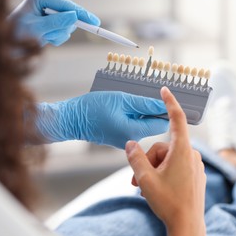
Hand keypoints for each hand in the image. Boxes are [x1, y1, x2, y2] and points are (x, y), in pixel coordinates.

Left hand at [9, 0, 99, 45]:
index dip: (82, 13)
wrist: (6, 46)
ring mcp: (49, 13)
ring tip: (42, 37)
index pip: (66, 4)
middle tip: (50, 35)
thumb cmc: (15, 35)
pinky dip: (55, 39)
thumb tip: (74, 16)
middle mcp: (46, 2)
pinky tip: (44, 39)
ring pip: (67, 26)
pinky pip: (62, 32)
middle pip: (69, 15)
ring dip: (57, 35)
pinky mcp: (51, 22)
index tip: (94, 22)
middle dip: (61, 28)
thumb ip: (56, 22)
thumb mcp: (37, 29)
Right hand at [35, 91, 168, 148]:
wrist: (71, 119)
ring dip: (141, 112)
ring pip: (142, 124)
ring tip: (128, 101)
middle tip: (143, 95)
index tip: (163, 97)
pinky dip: (132, 116)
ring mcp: (125, 139)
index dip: (164, 110)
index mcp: (135, 132)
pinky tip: (122, 107)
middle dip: (152, 110)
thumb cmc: (93, 109)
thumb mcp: (122, 101)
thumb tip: (162, 105)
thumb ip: (144, 104)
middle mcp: (132, 139)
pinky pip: (132, 125)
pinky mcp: (119, 137)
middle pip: (153, 124)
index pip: (161, 124)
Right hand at [125, 87, 205, 235]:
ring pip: (168, 159)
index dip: (170, 102)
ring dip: (153, 170)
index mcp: (182, 150)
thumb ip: (135, 158)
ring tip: (144, 188)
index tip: (165, 89)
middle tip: (134, 180)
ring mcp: (195, 166)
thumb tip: (130, 143)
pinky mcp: (195, 176)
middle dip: (147, 161)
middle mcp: (191, 155)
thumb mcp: (145, 178)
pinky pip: (176, 168)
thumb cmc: (168, 202)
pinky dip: (163, 175)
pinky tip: (157, 190)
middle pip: (163, 148)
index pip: (177, 119)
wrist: (187, 225)